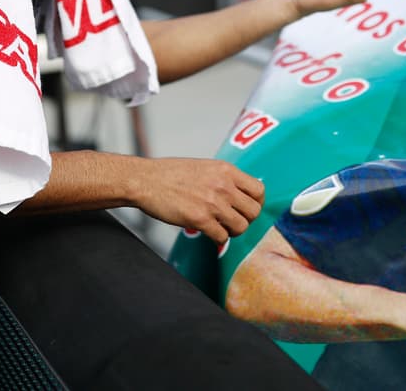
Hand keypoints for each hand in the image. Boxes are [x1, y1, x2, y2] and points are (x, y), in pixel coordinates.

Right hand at [134, 157, 263, 243]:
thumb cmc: (171, 174)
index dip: (256, 203)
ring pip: (241, 227)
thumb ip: (224, 179)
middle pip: (254, 212)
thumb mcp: (205, 167)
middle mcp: (223, 185)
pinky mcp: (199, 219)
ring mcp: (212, 203)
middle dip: (246, 220)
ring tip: (221, 228)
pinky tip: (208, 232)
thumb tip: (240, 194)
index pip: (259, 190)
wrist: (146, 180)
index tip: (247, 209)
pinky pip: (222, 237)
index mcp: (226, 170)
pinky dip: (218, 238)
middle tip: (233, 221)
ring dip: (233, 231)